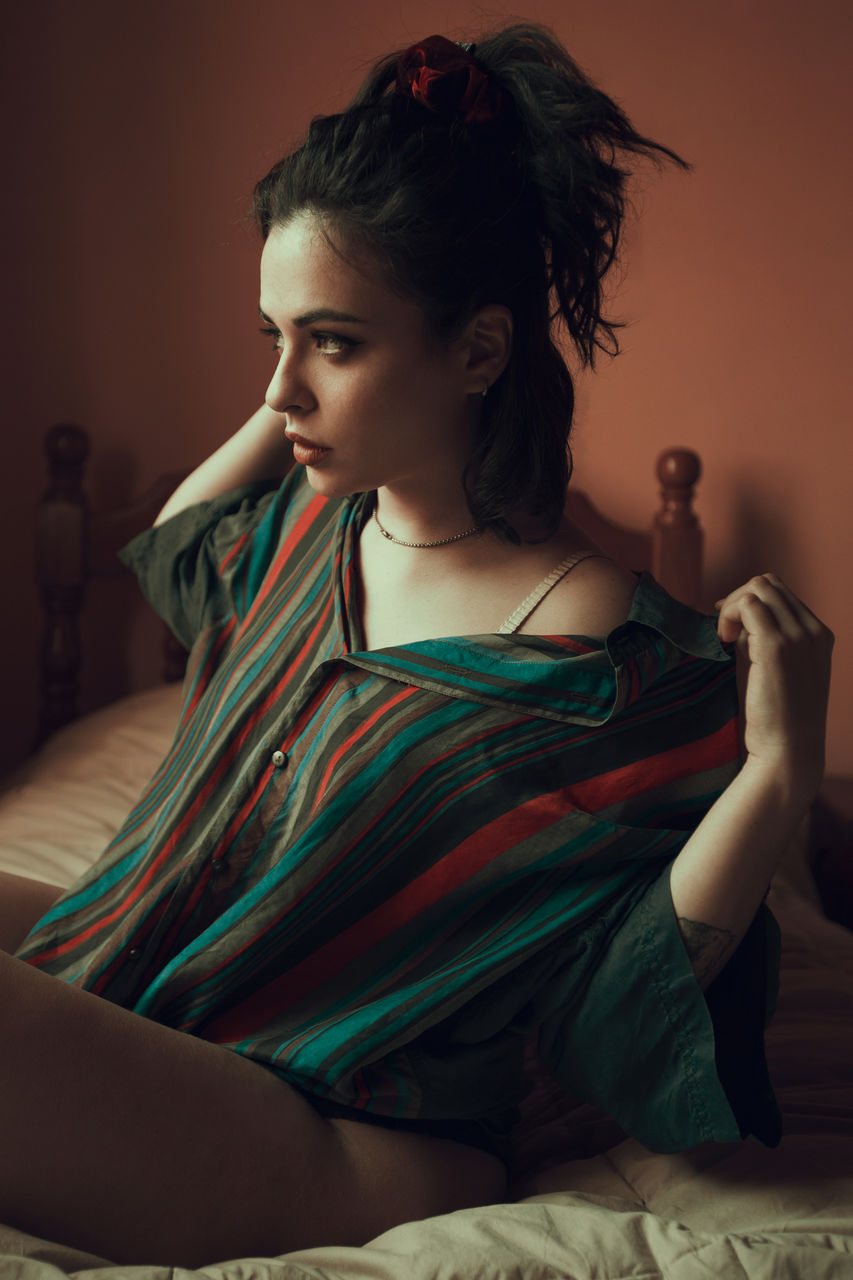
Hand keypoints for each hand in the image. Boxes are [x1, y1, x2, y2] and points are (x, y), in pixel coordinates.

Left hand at [714, 574, 832, 804]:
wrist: (789, 752)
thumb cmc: (779, 719)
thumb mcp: (781, 671)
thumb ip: (767, 642)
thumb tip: (741, 621)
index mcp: (819, 635)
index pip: (781, 595)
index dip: (749, 604)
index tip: (731, 628)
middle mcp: (814, 631)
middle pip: (769, 584)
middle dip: (738, 600)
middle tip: (723, 633)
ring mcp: (798, 636)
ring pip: (758, 588)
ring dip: (731, 607)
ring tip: (724, 639)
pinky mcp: (777, 647)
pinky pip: (748, 604)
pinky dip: (728, 615)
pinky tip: (723, 643)